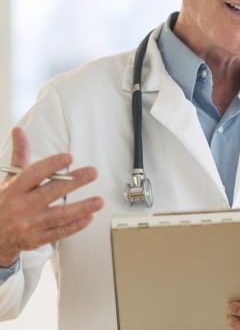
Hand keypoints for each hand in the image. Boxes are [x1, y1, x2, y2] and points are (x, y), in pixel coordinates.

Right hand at [0, 127, 103, 266]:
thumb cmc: (6, 201)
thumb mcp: (10, 178)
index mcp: (15, 188)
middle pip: (51, 192)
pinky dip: (75, 226)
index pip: (34, 174)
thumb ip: (20, 155)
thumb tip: (19, 131)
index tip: (69, 157)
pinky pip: (60, 232)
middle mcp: (23, 206)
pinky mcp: (38, 238)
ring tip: (99, 201)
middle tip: (92, 173)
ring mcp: (31, 224)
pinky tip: (89, 217)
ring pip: (59, 215)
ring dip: (82, 208)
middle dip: (74, 182)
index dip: (51, 165)